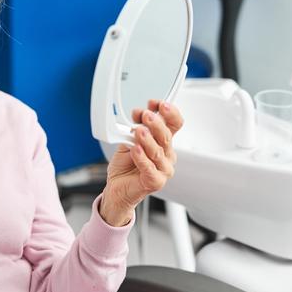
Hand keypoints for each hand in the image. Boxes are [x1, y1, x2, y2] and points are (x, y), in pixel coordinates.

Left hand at [100, 100, 183, 225]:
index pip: (175, 124)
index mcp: (164, 142)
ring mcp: (163, 169)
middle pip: (166, 136)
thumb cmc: (126, 164)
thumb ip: (136, 127)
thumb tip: (140, 113)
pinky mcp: (155, 182)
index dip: (169, 112)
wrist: (117, 187)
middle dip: (156, 123)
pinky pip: (149, 169)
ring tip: (139, 131)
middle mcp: (167, 154)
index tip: (157, 103)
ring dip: (148, 139)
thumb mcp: (129, 140)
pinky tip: (136, 150)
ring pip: (158, 152)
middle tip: (146, 115)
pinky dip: (142, 158)